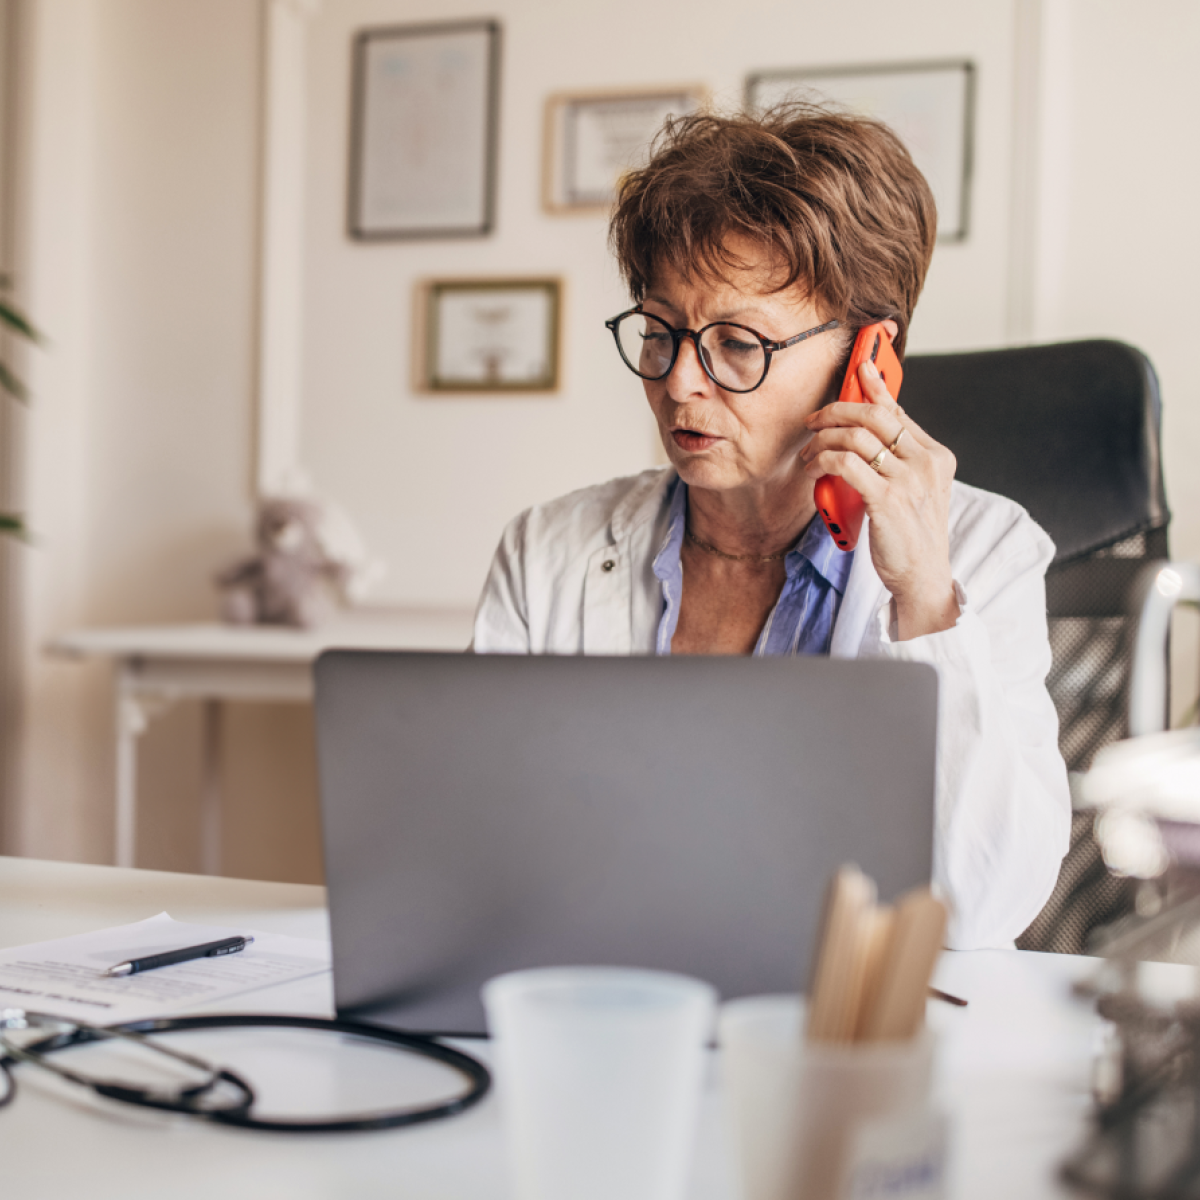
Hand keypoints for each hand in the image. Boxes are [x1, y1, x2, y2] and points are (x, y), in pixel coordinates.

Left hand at [800, 357, 959, 639]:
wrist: (923, 578)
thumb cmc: (911, 537)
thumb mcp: (914, 492)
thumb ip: (898, 462)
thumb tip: (866, 433)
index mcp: (937, 457)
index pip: (898, 413)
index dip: (875, 388)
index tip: (860, 368)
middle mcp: (926, 463)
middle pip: (875, 416)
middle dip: (836, 411)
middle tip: (813, 421)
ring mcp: (909, 481)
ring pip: (856, 437)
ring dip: (823, 441)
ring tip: (808, 454)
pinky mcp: (887, 500)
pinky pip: (846, 464)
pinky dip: (824, 461)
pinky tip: (814, 469)